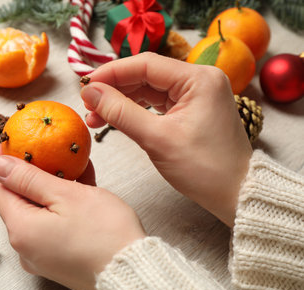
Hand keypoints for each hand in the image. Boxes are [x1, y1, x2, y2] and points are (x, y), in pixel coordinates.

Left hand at [0, 144, 145, 289]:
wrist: (134, 271)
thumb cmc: (105, 234)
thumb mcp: (65, 195)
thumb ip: (29, 179)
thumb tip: (0, 166)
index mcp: (22, 230)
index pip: (0, 190)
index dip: (0, 164)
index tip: (4, 143)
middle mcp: (27, 246)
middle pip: (19, 201)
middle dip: (28, 173)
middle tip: (37, 149)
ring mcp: (44, 254)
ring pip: (40, 210)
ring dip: (50, 185)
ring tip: (65, 162)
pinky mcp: (60, 257)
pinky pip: (54, 223)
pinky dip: (62, 204)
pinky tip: (78, 183)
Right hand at [81, 52, 252, 226]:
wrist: (235, 193)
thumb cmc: (205, 169)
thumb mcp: (157, 140)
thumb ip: (121, 112)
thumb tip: (90, 92)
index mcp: (199, 79)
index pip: (145, 64)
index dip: (111, 73)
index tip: (85, 85)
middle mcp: (199, 80)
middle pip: (146, 75)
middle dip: (114, 89)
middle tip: (87, 103)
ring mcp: (196, 94)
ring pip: (148, 90)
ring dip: (121, 101)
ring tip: (96, 116)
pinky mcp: (191, 109)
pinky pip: (156, 103)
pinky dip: (135, 111)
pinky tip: (116, 119)